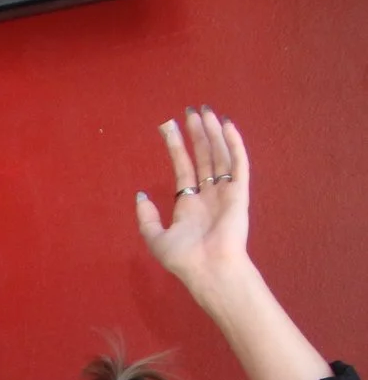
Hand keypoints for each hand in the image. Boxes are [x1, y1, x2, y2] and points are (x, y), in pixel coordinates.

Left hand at [136, 107, 252, 301]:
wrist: (208, 269)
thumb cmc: (184, 259)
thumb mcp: (155, 238)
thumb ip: (147, 217)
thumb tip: (140, 195)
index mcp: (190, 203)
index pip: (184, 167)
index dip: (177, 146)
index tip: (170, 126)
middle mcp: (209, 194)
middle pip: (203, 156)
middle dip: (196, 133)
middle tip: (191, 110)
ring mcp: (226, 192)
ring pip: (219, 155)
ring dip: (212, 133)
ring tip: (205, 112)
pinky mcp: (240, 192)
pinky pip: (238, 164)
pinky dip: (233, 144)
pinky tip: (226, 126)